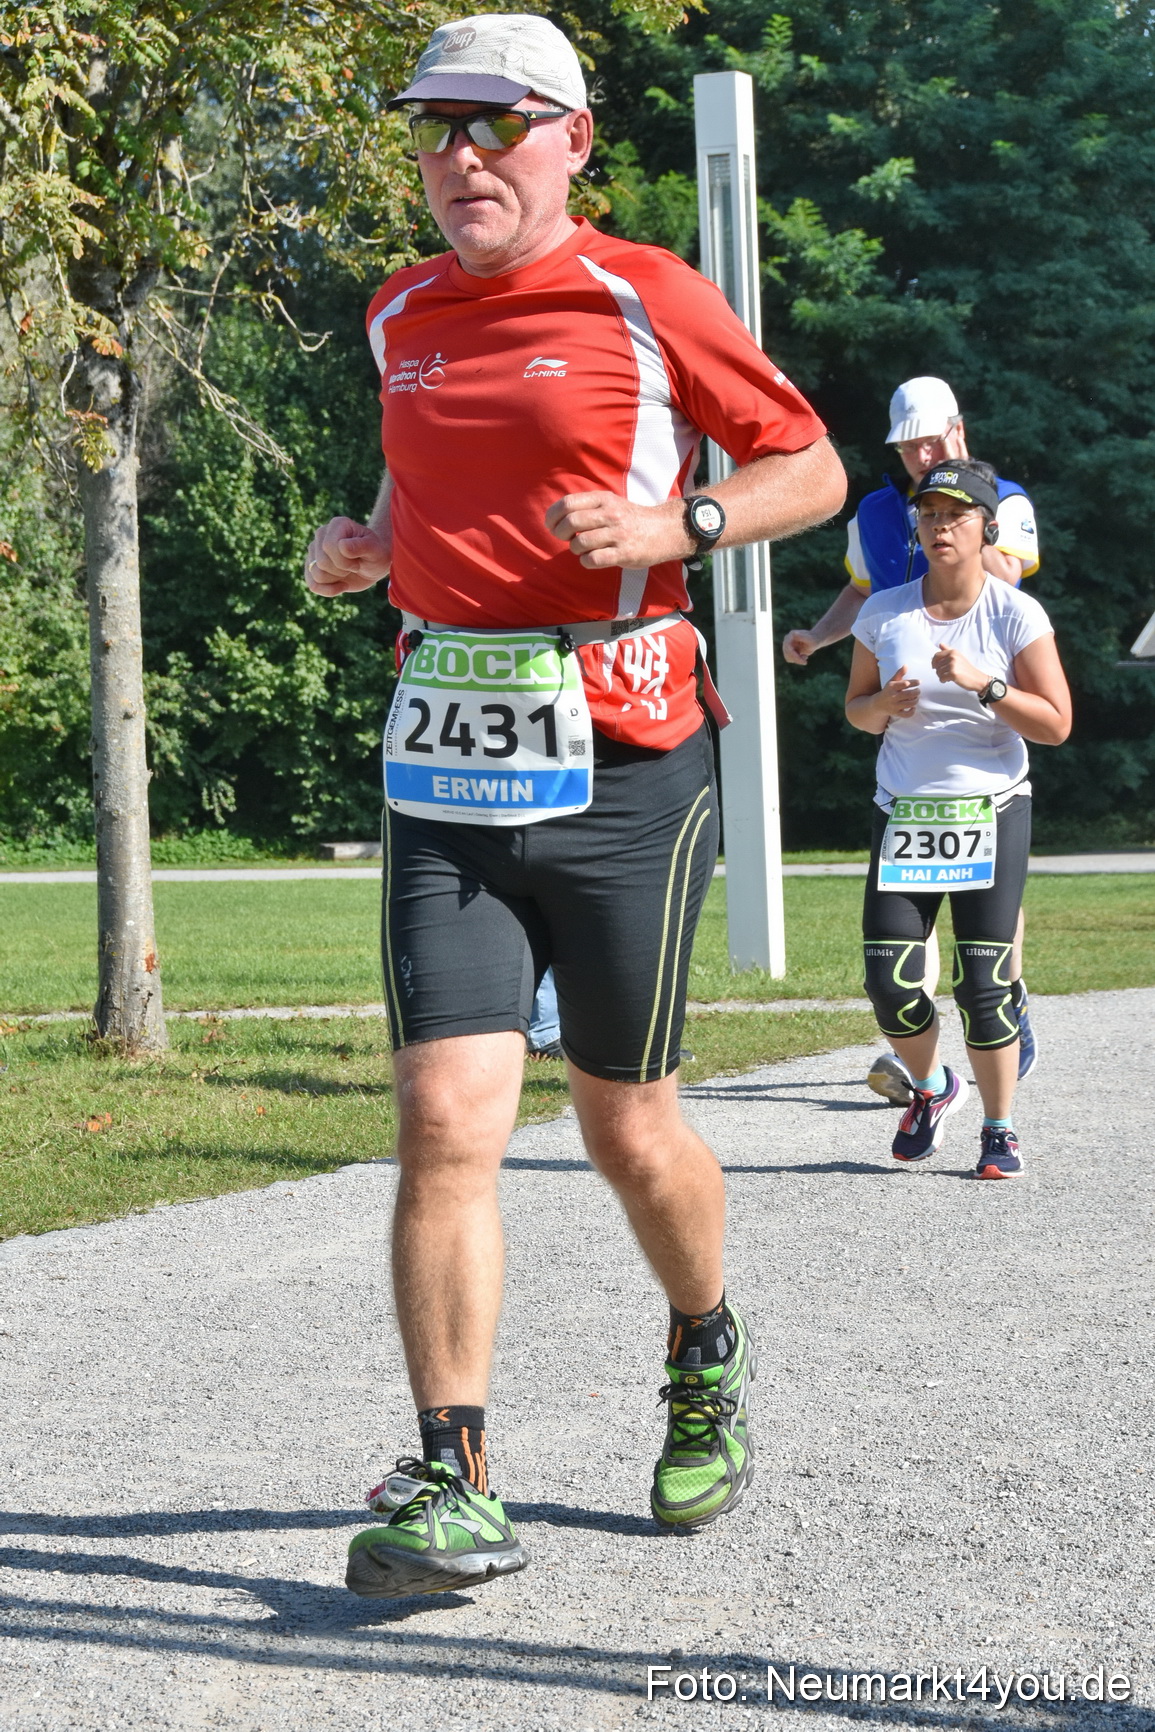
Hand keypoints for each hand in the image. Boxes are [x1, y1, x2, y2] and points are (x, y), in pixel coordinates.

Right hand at [304, 517, 390, 595]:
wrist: (373, 565)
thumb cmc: (376, 554)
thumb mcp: (375, 550)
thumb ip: (361, 546)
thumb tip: (342, 546)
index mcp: (337, 524)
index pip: (328, 546)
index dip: (345, 561)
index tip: (358, 562)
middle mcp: (321, 534)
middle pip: (321, 562)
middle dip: (342, 571)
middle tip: (354, 567)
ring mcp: (314, 550)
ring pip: (316, 574)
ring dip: (336, 579)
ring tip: (347, 572)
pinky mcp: (312, 566)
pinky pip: (313, 585)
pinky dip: (328, 590)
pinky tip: (341, 586)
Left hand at [545, 490, 685, 570]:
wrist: (664, 530)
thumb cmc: (630, 518)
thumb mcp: (611, 502)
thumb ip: (586, 506)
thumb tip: (555, 519)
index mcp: (604, 499)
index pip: (567, 503)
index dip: (553, 516)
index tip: (551, 525)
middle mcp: (611, 514)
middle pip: (571, 523)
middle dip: (560, 534)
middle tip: (565, 539)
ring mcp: (618, 534)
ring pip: (580, 543)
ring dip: (575, 549)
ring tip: (583, 549)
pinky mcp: (624, 554)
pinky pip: (593, 559)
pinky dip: (586, 561)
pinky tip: (591, 559)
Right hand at [783, 628, 820, 664]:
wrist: (815, 640)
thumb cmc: (814, 640)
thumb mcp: (810, 639)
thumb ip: (802, 636)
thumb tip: (794, 633)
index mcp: (791, 635)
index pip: (789, 648)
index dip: (795, 656)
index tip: (804, 662)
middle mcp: (787, 639)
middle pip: (787, 654)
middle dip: (797, 659)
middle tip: (805, 661)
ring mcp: (787, 645)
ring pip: (788, 658)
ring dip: (797, 660)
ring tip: (805, 657)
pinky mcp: (788, 650)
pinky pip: (790, 659)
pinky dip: (797, 660)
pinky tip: (803, 656)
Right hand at [877, 664, 919, 719]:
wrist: (878, 704)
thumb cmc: (888, 691)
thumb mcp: (892, 681)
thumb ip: (899, 673)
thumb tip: (906, 665)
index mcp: (892, 687)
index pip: (905, 683)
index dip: (913, 682)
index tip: (919, 682)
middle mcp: (892, 696)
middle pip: (910, 694)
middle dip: (917, 692)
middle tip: (918, 690)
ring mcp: (894, 706)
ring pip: (910, 703)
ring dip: (916, 700)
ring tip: (916, 697)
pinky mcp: (896, 714)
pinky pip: (907, 714)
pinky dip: (912, 711)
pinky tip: (913, 707)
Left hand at [932, 641, 986, 692]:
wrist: (976, 678)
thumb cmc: (967, 668)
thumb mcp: (958, 656)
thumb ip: (948, 650)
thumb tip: (940, 644)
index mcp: (953, 652)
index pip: (937, 655)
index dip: (933, 662)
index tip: (934, 666)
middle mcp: (952, 657)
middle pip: (936, 665)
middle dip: (939, 671)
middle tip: (946, 673)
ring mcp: (952, 665)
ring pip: (938, 672)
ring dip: (942, 676)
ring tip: (949, 676)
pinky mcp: (952, 674)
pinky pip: (941, 678)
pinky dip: (944, 681)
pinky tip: (950, 680)